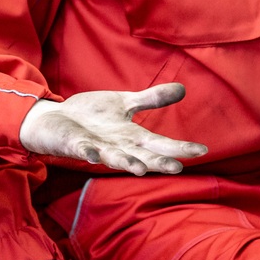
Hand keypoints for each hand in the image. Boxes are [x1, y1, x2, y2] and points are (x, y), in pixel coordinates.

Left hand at [18, 84, 206, 175]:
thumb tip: (183, 89)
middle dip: (158, 162)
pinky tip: (93, 155)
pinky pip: (83, 150)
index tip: (203, 150)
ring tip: (140, 170)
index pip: (160, 143)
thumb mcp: (125, 103)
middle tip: (178, 168)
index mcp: (131, 137)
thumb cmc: (92, 115)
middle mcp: (118, 146)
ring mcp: (97, 147)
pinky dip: (88, 153)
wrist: (56, 119)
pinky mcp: (76, 144)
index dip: (180, 147)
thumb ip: (151, 99)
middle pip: (142, 156)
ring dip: (127, 163)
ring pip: (115, 158)